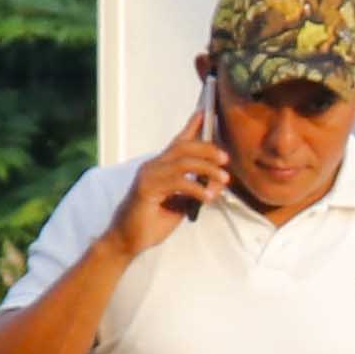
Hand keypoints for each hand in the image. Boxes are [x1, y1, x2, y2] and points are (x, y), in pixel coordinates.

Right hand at [111, 121, 233, 253]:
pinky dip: (197, 188)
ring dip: (207, 168)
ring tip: (223, 179)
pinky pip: (178, 182)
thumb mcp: (182, 203)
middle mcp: (152, 166)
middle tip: (225, 158)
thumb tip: (219, 180)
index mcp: (160, 167)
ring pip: (183, 162)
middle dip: (207, 149)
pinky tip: (208, 197)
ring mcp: (148, 175)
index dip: (192, 126)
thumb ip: (196, 189)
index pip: (178, 142)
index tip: (206, 113)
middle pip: (183, 147)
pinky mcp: (146, 188)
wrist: (129, 240)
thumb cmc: (154, 221)